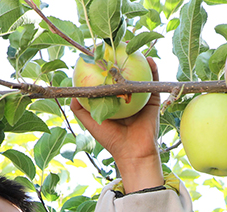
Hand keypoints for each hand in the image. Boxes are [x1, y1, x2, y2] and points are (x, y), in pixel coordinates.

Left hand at [70, 58, 162, 192]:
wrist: (133, 152)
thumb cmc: (111, 139)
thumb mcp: (91, 123)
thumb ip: (81, 109)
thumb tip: (72, 93)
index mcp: (113, 101)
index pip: (107, 80)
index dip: (103, 67)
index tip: (99, 54)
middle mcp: (127, 98)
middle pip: (123, 74)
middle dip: (120, 59)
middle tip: (116, 45)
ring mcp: (140, 98)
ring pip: (139, 75)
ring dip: (138, 60)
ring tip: (133, 48)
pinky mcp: (153, 100)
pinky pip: (154, 83)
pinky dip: (154, 70)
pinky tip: (149, 60)